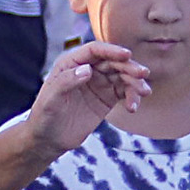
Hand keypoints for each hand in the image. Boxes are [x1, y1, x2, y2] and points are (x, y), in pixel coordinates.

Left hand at [20, 41, 149, 160]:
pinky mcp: (106, 98)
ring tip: (144, 92)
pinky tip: (133, 107)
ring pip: (122, 76)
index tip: (127, 55)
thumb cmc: (44, 116)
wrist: (48, 139)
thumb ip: (66, 82)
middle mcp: (87, 69)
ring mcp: (98, 83)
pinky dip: (132, 97)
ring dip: (135, 82)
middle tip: (142, 74)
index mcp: (71, 63)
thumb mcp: (51, 99)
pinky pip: (123, 92)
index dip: (111, 50)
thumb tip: (88, 70)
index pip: (94, 51)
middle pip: (112, 62)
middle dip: (129, 67)